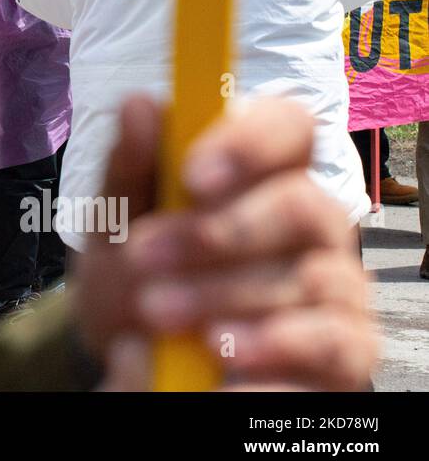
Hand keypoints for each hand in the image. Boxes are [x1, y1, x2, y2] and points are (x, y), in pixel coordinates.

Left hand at [74, 96, 376, 390]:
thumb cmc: (139, 273)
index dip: (250, 144)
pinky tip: (218, 352)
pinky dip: (273, 345)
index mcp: (263, 172)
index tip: (192, 178)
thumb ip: (129, 168)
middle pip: (302, 204)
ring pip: (310, 276)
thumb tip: (138, 102)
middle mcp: (313, 221)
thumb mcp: (117, 224)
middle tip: (141, 256)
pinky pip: (333, 342)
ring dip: (222, 293)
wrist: (134, 358)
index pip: (291, 125)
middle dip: (217, 232)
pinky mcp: (344, 348)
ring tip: (153, 310)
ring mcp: (336, 285)